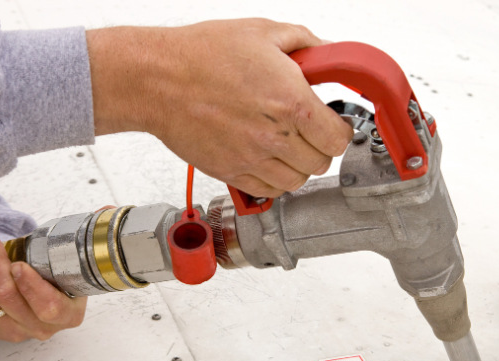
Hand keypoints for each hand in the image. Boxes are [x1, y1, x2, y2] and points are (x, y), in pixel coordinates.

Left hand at [0, 234, 86, 342]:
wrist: (47, 292)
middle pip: (13, 302)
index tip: (18, 265)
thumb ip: (56, 264)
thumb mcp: (67, 271)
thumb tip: (36, 244)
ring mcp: (20, 333)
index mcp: (69, 314)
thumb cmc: (58, 278)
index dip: (31, 287)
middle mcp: (45, 328)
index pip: (50, 305)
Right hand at [87, 19, 352, 197]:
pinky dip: (275, 179)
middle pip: (322, 163)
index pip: (339, 139)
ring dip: (299, 165)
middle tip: (310, 131)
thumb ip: (307, 43)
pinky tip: (269, 158)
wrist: (157, 79)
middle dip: (321, 146)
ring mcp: (253, 159)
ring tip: (289, 145)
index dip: (341, 130)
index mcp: (291, 103)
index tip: (335, 124)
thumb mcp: (263, 32)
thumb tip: (330, 53)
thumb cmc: (202, 55)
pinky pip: (270, 191)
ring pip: (298, 182)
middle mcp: (275, 137)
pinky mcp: (232, 173)